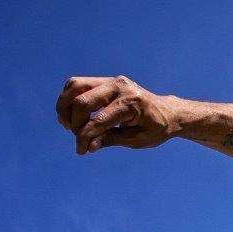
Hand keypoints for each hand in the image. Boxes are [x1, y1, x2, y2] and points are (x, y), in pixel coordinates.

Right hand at [55, 75, 180, 154]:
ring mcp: (112, 80)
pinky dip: (69, 98)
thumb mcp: (138, 140)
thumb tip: (88, 146)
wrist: (167, 112)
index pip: (98, 121)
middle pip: (82, 101)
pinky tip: (72, 115)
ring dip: (65, 107)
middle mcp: (120, 87)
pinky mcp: (105, 80)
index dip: (84, 137)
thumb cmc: (156, 128)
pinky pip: (78, 84)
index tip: (80, 151)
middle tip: (79, 138)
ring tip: (68, 125)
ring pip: (75, 86)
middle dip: (75, 123)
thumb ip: (112, 140)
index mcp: (132, 103)